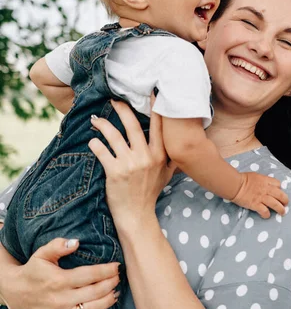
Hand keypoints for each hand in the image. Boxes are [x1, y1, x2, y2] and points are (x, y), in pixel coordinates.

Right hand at [0, 239, 119, 308]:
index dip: (106, 270)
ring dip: (108, 301)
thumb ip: (58, 246)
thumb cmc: (34, 271)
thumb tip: (76, 242)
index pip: (90, 275)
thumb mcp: (42, 254)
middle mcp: (61, 300)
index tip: (118, 266)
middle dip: (111, 284)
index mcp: (59, 280)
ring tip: (117, 293)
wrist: (16, 294)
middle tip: (119, 278)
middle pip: (94, 292)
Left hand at [88, 100, 176, 228]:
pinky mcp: (114, 172)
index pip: (158, 126)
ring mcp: (130, 164)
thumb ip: (172, 158)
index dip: (155, 108)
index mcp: (159, 155)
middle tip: (114, 101)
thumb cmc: (150, 194)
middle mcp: (146, 157)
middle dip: (122, 109)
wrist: (137, 216)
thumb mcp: (166, 175)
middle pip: (133, 125)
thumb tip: (180, 145)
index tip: (151, 93)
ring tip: (96, 120)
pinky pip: (102, 151)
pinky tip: (92, 141)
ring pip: (114, 136)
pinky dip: (95, 144)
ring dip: (103, 125)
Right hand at [232, 173, 288, 218]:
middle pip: (280, 195)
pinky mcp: (256, 205)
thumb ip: (261, 180)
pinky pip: (265, 211)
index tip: (278, 192)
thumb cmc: (242, 179)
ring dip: (280, 209)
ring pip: (276, 204)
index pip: (278, 184)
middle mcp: (266, 189)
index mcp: (265, 181)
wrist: (235, 185)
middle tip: (285, 204)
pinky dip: (267, 214)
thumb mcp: (255, 176)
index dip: (279, 188)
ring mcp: (261, 197)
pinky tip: (266, 215)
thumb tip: (264, 184)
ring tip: (282, 212)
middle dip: (285, 200)